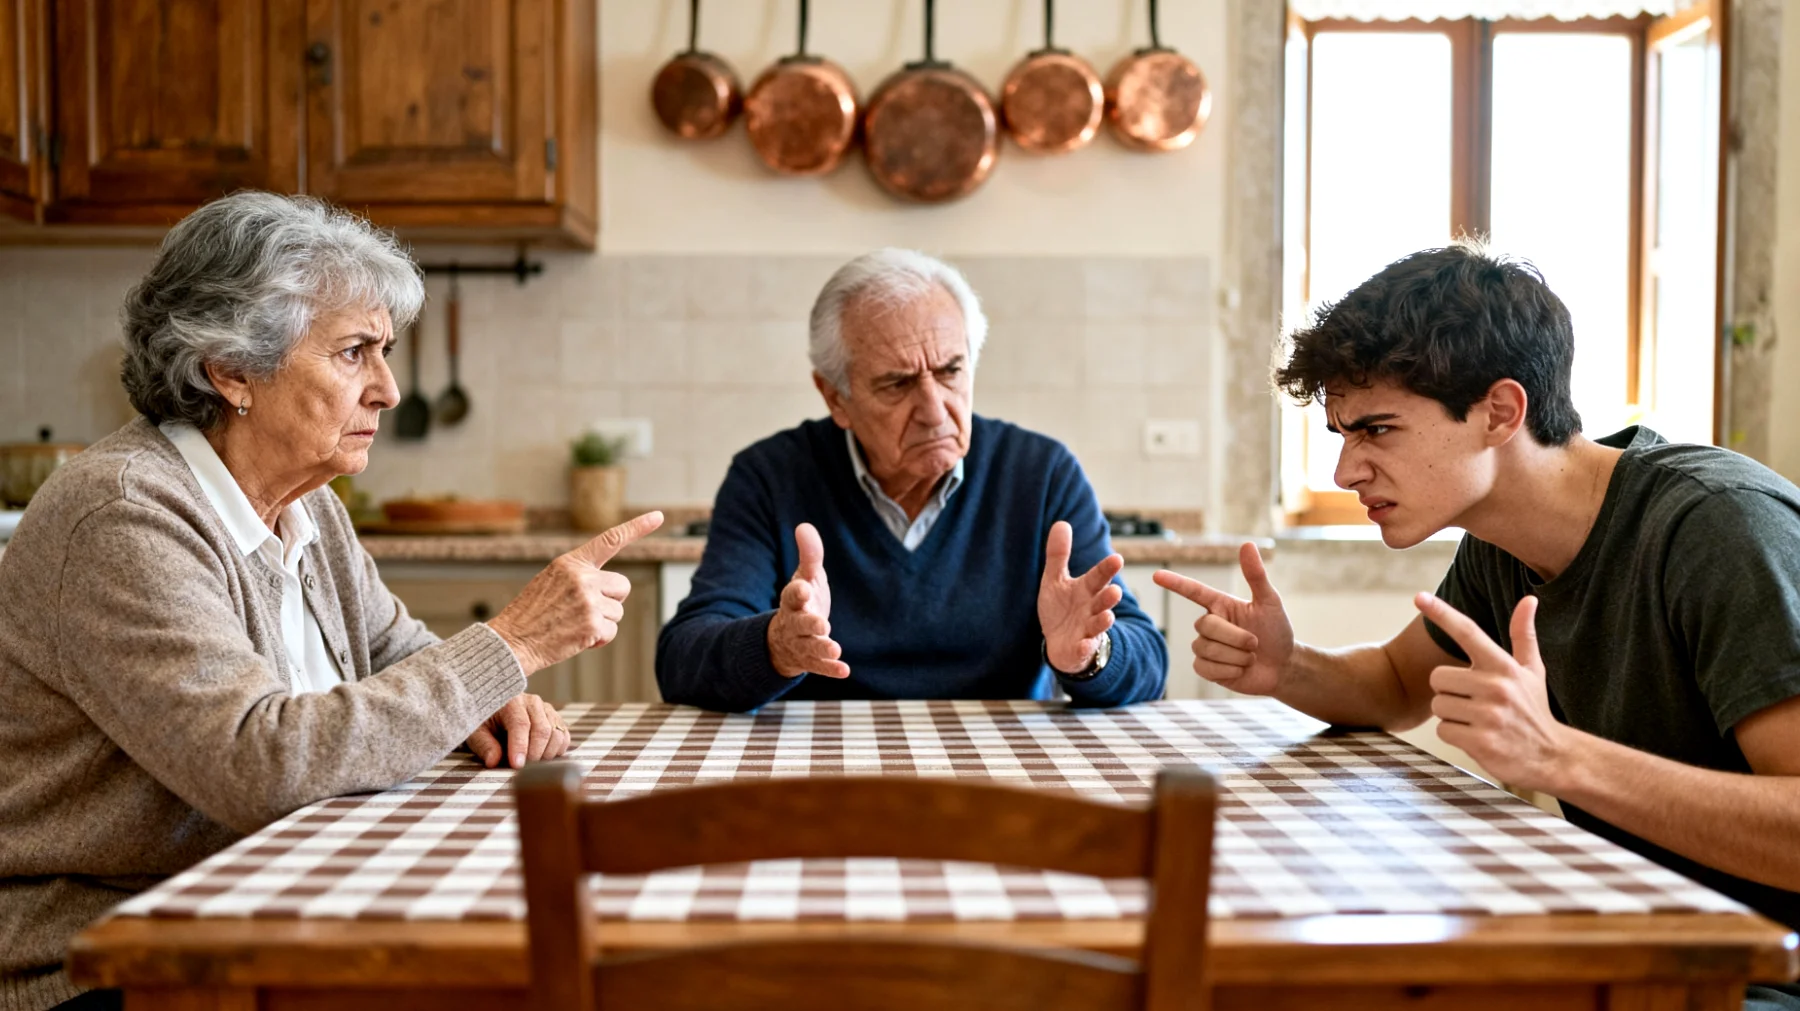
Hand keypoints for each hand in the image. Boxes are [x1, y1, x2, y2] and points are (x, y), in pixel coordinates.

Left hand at [466, 693, 569, 768]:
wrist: (496, 708)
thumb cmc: (485, 721)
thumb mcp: (476, 732)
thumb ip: (484, 745)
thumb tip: (493, 761)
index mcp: (511, 701)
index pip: (520, 724)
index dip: (520, 746)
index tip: (517, 765)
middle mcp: (532, 702)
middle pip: (542, 729)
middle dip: (534, 753)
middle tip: (524, 769)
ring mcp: (547, 709)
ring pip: (556, 733)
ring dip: (547, 753)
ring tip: (532, 763)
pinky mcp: (555, 718)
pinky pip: (564, 735)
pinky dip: (557, 750)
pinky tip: (543, 756)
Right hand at [487, 511, 663, 674]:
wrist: (511, 642)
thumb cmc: (531, 615)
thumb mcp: (550, 582)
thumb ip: (579, 576)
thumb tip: (611, 588)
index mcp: (570, 563)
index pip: (609, 539)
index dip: (637, 527)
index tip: (659, 516)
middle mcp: (582, 577)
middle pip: (623, 586)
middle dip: (611, 601)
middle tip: (584, 611)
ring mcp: (588, 600)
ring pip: (617, 612)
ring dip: (601, 623)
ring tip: (572, 625)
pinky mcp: (592, 624)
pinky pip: (611, 633)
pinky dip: (598, 640)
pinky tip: (575, 639)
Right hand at [766, 523, 848, 678]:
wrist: (785, 639)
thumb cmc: (802, 602)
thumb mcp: (806, 578)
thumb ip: (809, 555)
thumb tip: (805, 526)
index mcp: (793, 600)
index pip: (792, 595)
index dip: (797, 592)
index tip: (804, 587)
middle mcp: (794, 623)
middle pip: (799, 623)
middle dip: (808, 623)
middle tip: (822, 624)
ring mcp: (801, 643)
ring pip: (808, 647)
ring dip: (821, 648)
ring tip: (835, 649)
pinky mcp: (810, 661)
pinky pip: (819, 667)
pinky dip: (830, 669)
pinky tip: (844, 670)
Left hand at [1036, 521, 1123, 673]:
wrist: (1060, 642)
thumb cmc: (1061, 608)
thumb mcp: (1056, 580)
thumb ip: (1059, 555)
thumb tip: (1062, 523)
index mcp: (1086, 589)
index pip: (1098, 576)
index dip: (1107, 569)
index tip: (1117, 559)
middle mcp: (1091, 608)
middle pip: (1102, 601)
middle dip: (1108, 597)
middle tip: (1114, 590)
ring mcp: (1087, 629)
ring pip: (1098, 624)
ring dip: (1103, 621)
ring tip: (1108, 616)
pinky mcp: (1080, 648)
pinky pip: (1083, 648)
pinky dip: (1085, 647)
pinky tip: (1085, 644)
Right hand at [1153, 543, 1292, 694]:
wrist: (1282, 666)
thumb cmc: (1276, 631)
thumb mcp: (1269, 602)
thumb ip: (1256, 575)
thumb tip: (1247, 544)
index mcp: (1220, 604)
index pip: (1193, 591)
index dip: (1175, 583)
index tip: (1157, 575)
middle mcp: (1209, 623)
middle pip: (1206, 626)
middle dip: (1236, 637)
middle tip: (1255, 643)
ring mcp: (1205, 646)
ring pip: (1206, 648)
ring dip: (1236, 656)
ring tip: (1250, 657)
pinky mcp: (1205, 668)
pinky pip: (1205, 668)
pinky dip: (1229, 670)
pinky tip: (1240, 669)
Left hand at [1415, 592, 1572, 792]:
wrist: (1552, 757)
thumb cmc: (1534, 709)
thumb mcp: (1532, 671)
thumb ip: (1523, 635)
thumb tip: (1529, 599)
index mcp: (1504, 666)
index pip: (1468, 632)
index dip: (1442, 613)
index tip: (1419, 597)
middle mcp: (1496, 686)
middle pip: (1437, 677)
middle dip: (1449, 692)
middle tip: (1473, 702)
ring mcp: (1489, 715)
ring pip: (1438, 706)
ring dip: (1452, 716)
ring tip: (1478, 721)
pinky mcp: (1481, 741)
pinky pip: (1443, 731)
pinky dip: (1454, 736)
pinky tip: (1477, 737)